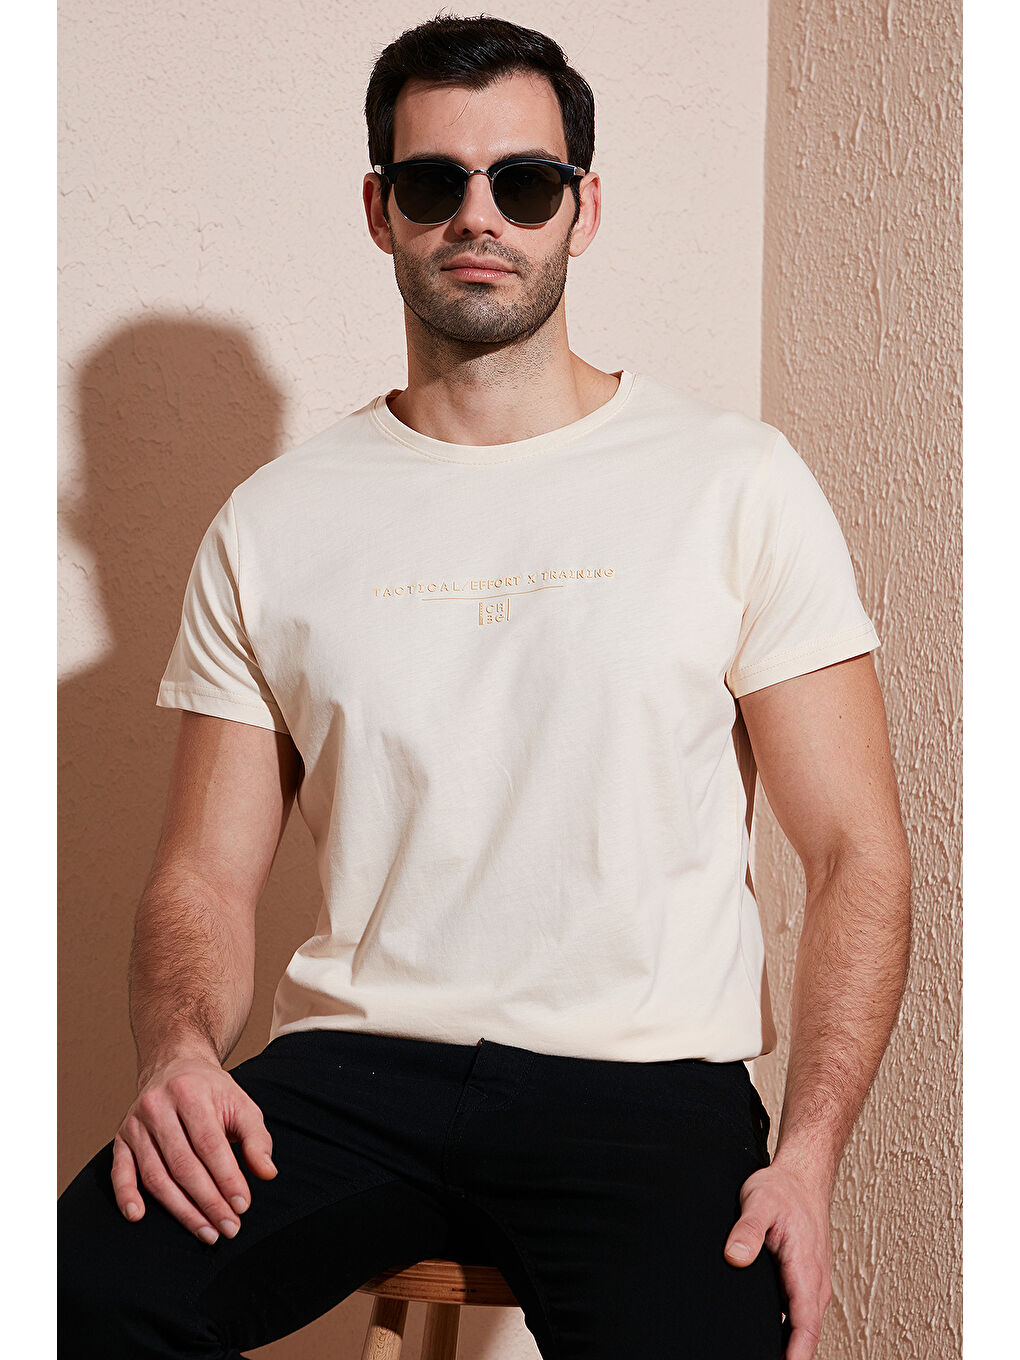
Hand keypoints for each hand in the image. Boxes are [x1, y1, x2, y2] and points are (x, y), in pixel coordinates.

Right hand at [111, 1055, 277, 1244]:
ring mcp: (136, 1124)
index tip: (242, 1206)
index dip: (227, 1177)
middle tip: (229, 1227)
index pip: (210, 1144)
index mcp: (191, 1093)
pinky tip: (138, 1216)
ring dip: (181, 1210)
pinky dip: (126, 1195)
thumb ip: (257, 1138)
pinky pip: (119, 1171)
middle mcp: (158, 1106)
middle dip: (208, 1201)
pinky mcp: (121, 1138)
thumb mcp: (241, 1104)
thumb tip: (267, 1173)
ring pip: (156, 1175)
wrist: (174, 1067)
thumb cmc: (213, 1093)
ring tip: (207, 1232)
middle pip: (183, 1164)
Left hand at [722, 1160, 832, 1359]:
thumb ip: (747, 1229)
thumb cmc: (782, 1188)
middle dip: (790, 1357)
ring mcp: (812, 1284)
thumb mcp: (758, 1200)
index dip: (795, 1354)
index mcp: (806, 1268)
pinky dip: (789, 1333)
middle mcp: (815, 1282)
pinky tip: (768, 1339)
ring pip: (804, 1327)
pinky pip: (800, 1316)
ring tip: (758, 1355)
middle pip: (806, 1335)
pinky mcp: (805, 1281)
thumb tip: (735, 1256)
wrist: (802, 1176)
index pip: (806, 1325)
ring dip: (789, 1348)